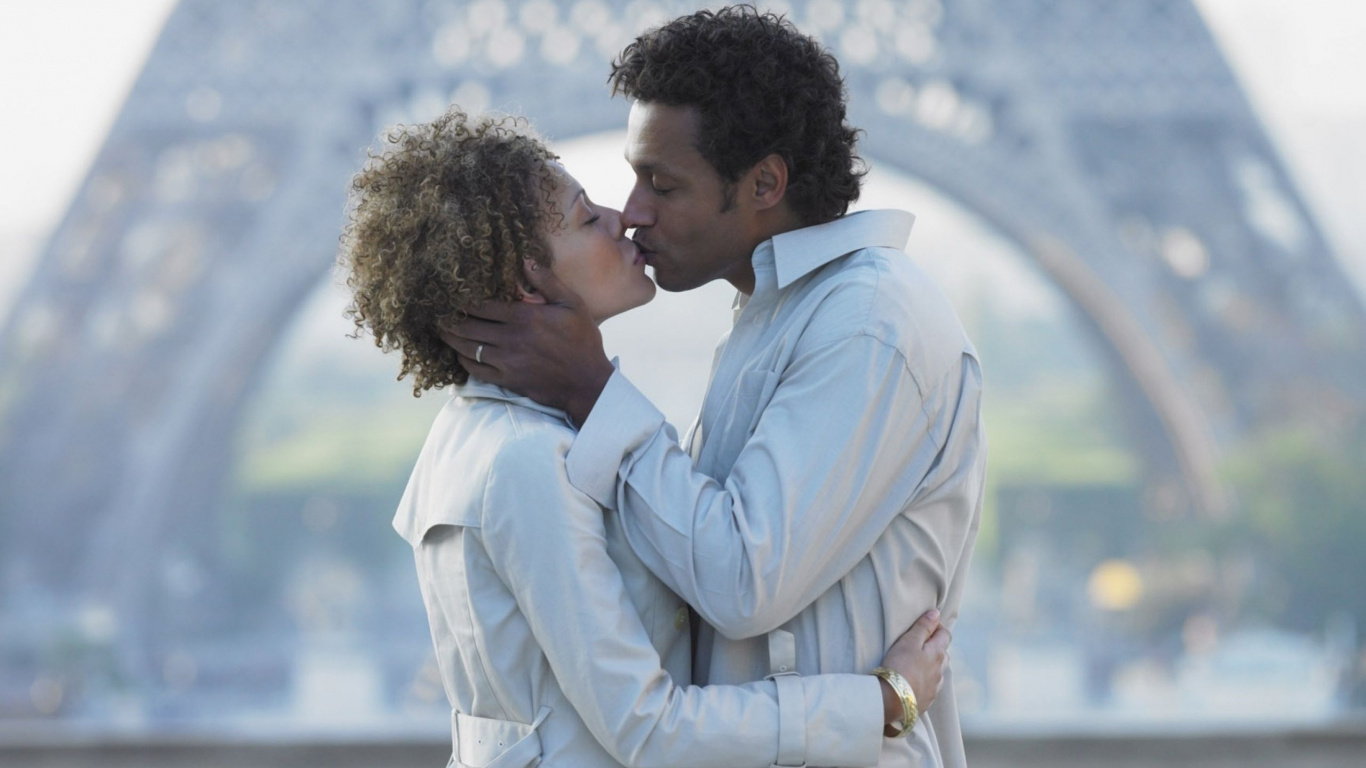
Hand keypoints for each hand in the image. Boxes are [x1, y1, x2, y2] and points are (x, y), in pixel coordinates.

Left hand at [439, 261, 614, 424]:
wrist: (587, 383)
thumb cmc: (582, 341)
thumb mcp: (572, 305)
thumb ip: (548, 282)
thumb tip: (527, 259)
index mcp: (524, 317)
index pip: (482, 306)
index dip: (462, 301)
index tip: (450, 296)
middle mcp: (510, 338)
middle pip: (467, 326)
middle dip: (449, 319)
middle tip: (436, 313)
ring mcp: (506, 361)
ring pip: (467, 347)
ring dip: (450, 339)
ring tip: (441, 331)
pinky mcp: (507, 380)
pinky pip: (476, 370)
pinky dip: (463, 361)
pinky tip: (460, 354)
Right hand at [878, 609, 949, 724]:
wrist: (892, 699)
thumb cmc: (899, 665)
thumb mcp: (909, 641)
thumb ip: (923, 627)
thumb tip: (936, 614)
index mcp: (938, 653)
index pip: (946, 635)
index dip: (937, 627)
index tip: (926, 625)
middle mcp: (941, 671)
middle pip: (943, 654)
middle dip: (934, 647)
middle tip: (918, 644)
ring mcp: (935, 687)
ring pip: (938, 672)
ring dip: (931, 666)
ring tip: (915, 664)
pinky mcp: (927, 700)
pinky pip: (930, 687)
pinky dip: (925, 681)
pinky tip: (913, 682)